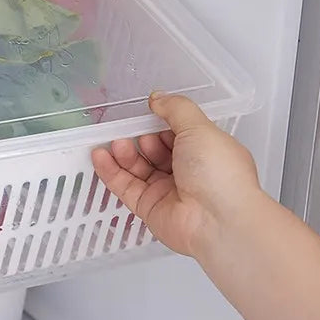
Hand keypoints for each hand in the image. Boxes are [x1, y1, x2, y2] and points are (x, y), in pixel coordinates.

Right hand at [91, 93, 260, 257]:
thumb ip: (176, 109)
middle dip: (140, 138)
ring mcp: (168, 191)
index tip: (146, 112)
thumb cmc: (219, 173)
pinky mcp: (149, 208)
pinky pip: (125, 187)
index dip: (160, 123)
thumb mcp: (199, 128)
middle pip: (155, 151)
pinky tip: (99, 156)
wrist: (218, 221)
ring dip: (123, 153)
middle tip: (129, 131)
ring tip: (115, 143)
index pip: (177, 133)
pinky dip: (110, 171)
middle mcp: (188, 172)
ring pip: (138, 168)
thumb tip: (158, 98)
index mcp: (205, 152)